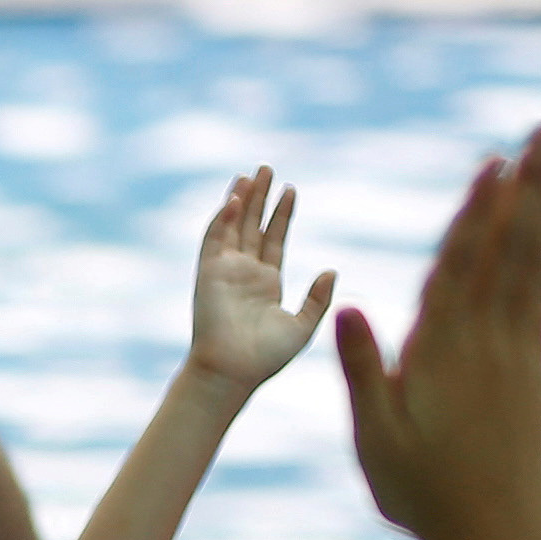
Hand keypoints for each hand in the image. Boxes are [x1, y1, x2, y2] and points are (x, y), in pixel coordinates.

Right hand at [185, 167, 334, 392]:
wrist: (232, 372)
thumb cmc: (265, 358)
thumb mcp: (302, 326)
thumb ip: (317, 298)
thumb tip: (331, 270)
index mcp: (266, 284)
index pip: (274, 239)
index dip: (282, 214)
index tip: (291, 190)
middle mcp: (244, 273)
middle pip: (253, 226)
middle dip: (261, 197)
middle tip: (267, 168)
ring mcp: (225, 272)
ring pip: (233, 226)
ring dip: (241, 200)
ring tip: (251, 174)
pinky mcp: (208, 274)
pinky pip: (214, 239)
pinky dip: (223, 218)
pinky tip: (235, 198)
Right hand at [338, 126, 540, 539]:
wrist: (500, 533)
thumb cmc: (426, 493)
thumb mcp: (377, 440)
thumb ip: (362, 373)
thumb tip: (349, 308)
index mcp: (443, 354)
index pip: (461, 268)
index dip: (477, 212)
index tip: (493, 163)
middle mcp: (487, 341)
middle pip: (509, 249)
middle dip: (527, 187)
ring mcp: (516, 350)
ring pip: (530, 262)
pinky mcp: (531, 365)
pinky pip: (537, 293)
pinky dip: (539, 250)